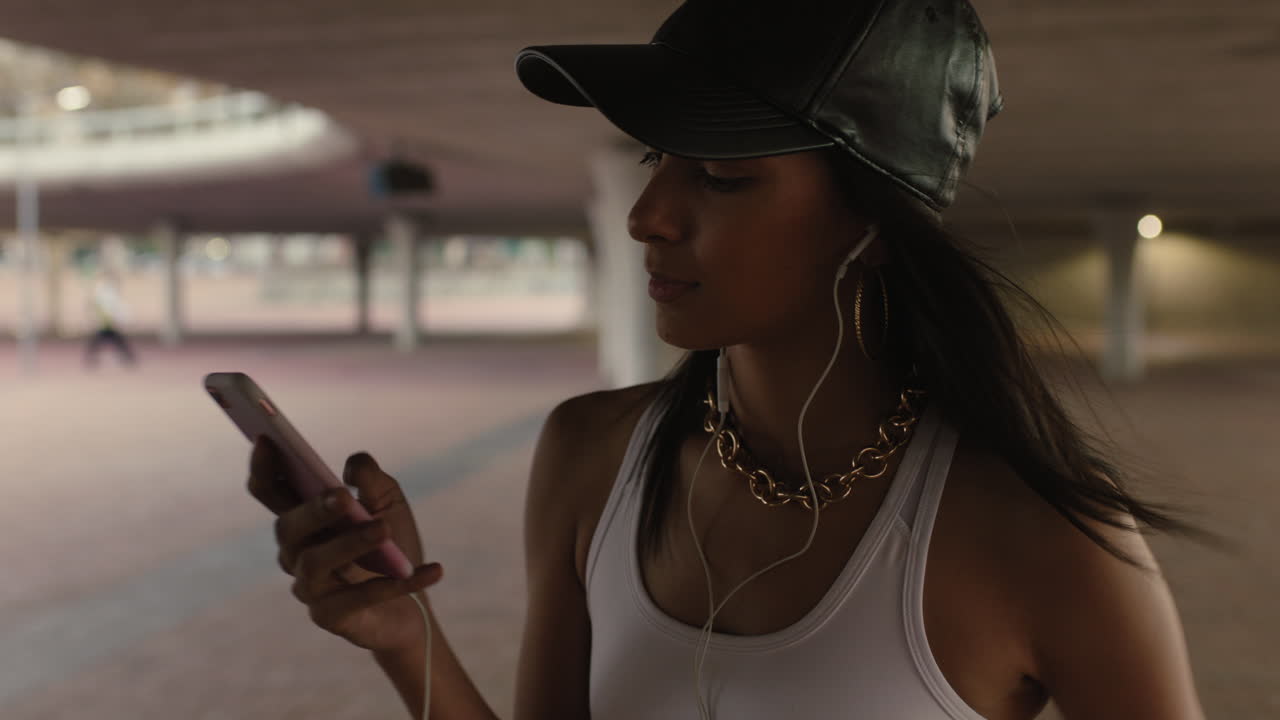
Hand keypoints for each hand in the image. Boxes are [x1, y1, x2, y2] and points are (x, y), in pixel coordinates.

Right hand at [247, 438, 442, 653]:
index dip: (264, 468)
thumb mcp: (390, 505)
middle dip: (313, 511)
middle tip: (343, 496)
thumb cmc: (392, 549)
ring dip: (350, 543)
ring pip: (315, 563)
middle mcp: (298, 552)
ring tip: (384, 529)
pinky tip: (432, 570)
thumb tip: (353, 466)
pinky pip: (360, 598)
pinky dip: (396, 584)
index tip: (268, 441)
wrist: (412, 606)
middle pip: (288, 529)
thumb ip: (373, 480)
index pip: (271, 493)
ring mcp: (311, 587)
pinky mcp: (331, 617)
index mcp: (306, 519)